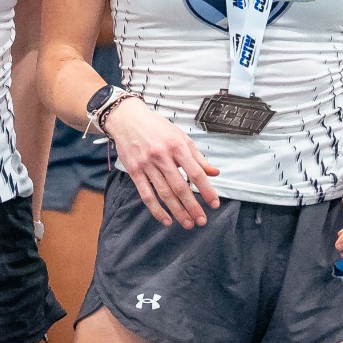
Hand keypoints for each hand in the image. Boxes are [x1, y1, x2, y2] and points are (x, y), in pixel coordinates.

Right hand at [105, 98, 221, 229]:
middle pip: (180, 187)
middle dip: (192, 206)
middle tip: (202, 221)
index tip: (214, 204)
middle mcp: (162, 156)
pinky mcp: (134, 171)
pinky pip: (146, 194)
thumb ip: (198, 157)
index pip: (195, 172)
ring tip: (187, 223)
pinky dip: (156, 209)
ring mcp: (147, 164)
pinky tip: (166, 220)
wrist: (127, 118)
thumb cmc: (156, 127)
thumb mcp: (180, 136)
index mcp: (177, 146)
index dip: (206, 190)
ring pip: (164, 193)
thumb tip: (214, 173)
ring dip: (177, 211)